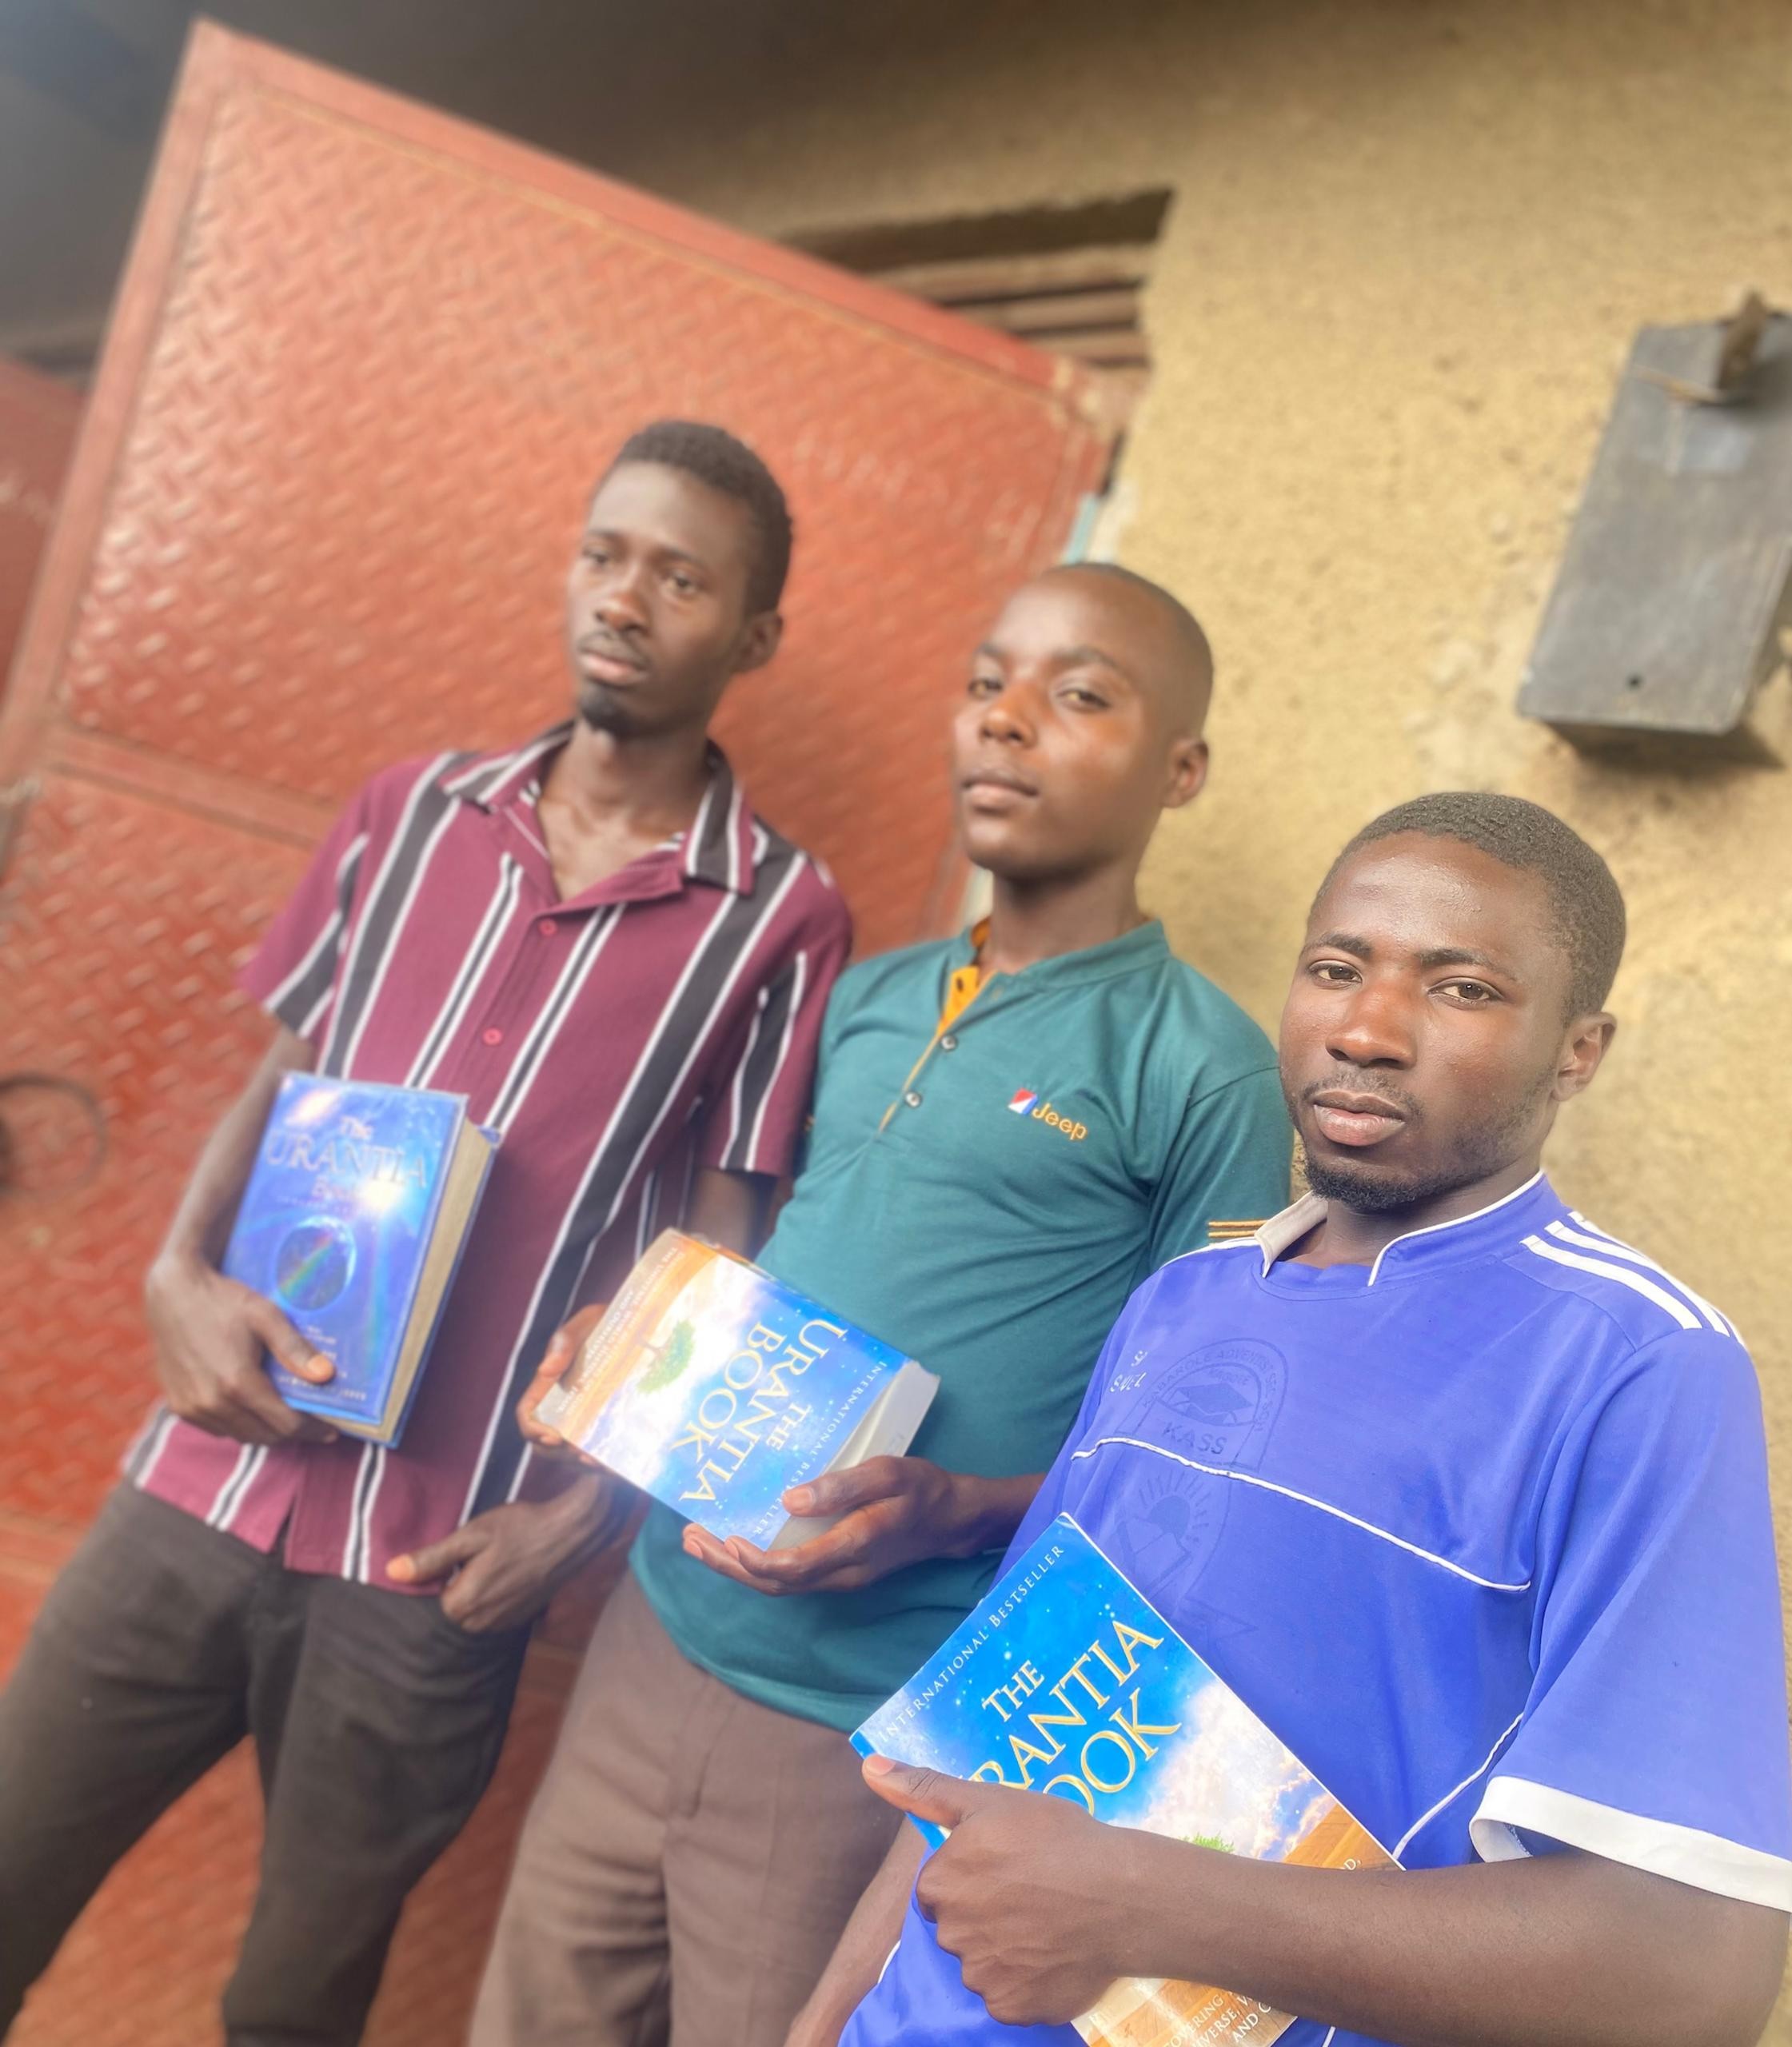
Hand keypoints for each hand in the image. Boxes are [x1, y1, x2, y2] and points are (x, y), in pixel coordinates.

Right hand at [144, 1251, 337, 1445]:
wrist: (173, 1295)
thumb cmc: (224, 1302)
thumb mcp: (266, 1317)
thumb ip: (295, 1349)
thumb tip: (326, 1376)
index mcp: (237, 1383)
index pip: (285, 1424)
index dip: (313, 1430)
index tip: (331, 1431)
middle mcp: (212, 1403)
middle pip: (265, 1436)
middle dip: (292, 1433)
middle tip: (312, 1423)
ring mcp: (192, 1409)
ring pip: (240, 1436)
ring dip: (265, 1431)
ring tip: (285, 1415)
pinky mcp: (179, 1407)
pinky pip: (217, 1429)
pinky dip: (238, 1425)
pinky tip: (250, 1407)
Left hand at [386, 1475, 615, 1630]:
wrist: (573, 1532)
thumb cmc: (521, 1527)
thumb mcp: (472, 1535)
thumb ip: (431, 1558)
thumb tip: (391, 1572)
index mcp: (463, 1605)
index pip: (426, 1599)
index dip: (431, 1574)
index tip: (447, 1553)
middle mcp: (480, 1624)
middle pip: (448, 1608)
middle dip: (450, 1584)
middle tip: (469, 1553)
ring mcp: (501, 1625)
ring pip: (469, 1612)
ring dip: (471, 1590)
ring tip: (486, 1560)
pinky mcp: (519, 1619)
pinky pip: (490, 1613)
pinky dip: (490, 1596)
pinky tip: (502, 1571)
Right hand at [514, 1302, 607, 1462]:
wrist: (639, 1324)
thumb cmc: (605, 1321)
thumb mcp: (586, 1322)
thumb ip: (565, 1341)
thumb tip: (544, 1370)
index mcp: (547, 1385)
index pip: (527, 1415)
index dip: (534, 1431)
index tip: (555, 1436)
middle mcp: (560, 1406)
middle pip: (546, 1443)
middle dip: (561, 1454)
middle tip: (586, 1455)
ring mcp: (582, 1417)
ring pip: (570, 1452)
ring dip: (582, 1462)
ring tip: (602, 1463)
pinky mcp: (604, 1423)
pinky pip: (596, 1449)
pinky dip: (603, 1461)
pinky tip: (618, 1462)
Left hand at [680, 1456, 979, 1595]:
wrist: (951, 1520)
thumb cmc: (920, 1489)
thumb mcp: (888, 1472)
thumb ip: (842, 1486)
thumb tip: (789, 1499)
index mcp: (855, 1546)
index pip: (796, 1566)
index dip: (756, 1560)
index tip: (726, 1537)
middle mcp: (843, 1573)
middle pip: (776, 1583)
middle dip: (729, 1565)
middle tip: (690, 1540)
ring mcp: (840, 1578)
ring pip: (780, 1585)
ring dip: (736, 1568)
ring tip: (699, 1544)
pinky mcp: (838, 1572)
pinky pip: (791, 1577)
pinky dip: (756, 1565)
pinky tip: (736, 1545)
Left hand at [862, 1755, 1141, 2028]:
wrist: (1120, 1895)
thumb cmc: (1055, 1838)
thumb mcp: (989, 1800)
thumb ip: (925, 1789)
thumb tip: (869, 1767)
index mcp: (941, 1884)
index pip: (937, 1888)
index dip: (969, 1876)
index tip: (1004, 1867)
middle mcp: (952, 1936)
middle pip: (956, 1927)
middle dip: (982, 1913)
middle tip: (1028, 1892)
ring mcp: (983, 1978)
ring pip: (981, 1964)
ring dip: (1003, 1948)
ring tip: (1046, 1923)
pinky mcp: (1013, 2009)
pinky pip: (1008, 1996)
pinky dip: (1026, 1980)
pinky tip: (1053, 1954)